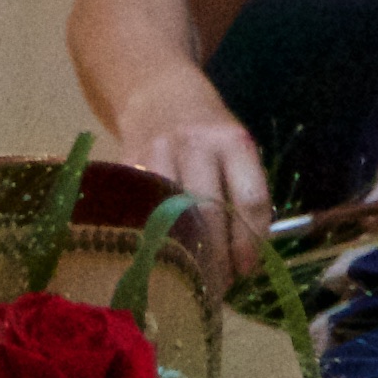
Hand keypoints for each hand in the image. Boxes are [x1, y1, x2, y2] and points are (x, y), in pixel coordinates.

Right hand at [112, 81, 271, 288]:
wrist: (155, 90)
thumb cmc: (204, 129)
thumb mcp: (233, 146)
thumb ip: (242, 190)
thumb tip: (246, 259)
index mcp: (232, 141)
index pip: (249, 199)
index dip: (251, 242)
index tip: (248, 271)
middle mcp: (196, 145)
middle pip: (211, 212)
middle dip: (218, 257)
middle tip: (220, 286)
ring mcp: (157, 153)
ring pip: (173, 215)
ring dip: (183, 254)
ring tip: (190, 279)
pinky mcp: (126, 164)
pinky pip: (141, 210)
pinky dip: (151, 239)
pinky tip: (159, 257)